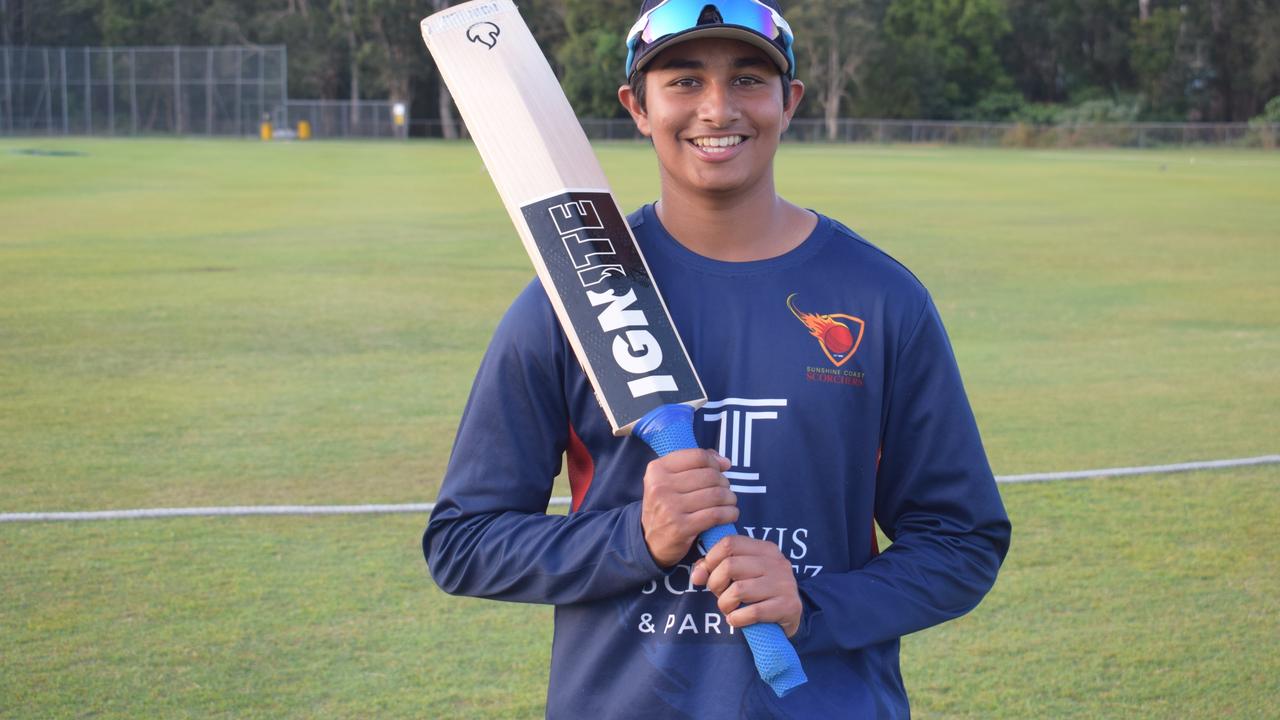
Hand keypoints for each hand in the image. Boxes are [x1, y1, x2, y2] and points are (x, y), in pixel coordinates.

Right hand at [641, 449, 737, 567]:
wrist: (651, 541)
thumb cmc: (666, 506)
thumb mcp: (668, 480)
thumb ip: (694, 464)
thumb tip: (725, 462)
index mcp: (657, 470)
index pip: (697, 457)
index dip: (715, 462)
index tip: (721, 470)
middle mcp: (660, 486)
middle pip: (709, 476)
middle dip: (724, 483)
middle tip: (725, 490)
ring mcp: (669, 507)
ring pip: (715, 494)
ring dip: (730, 498)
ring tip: (729, 502)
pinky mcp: (681, 527)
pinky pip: (716, 514)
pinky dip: (729, 513)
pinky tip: (730, 514)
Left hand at [691, 535, 802, 637]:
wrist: (789, 617)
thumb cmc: (757, 592)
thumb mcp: (738, 574)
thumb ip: (714, 568)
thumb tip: (696, 576)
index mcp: (765, 549)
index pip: (729, 542)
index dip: (710, 560)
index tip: (709, 575)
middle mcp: (777, 562)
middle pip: (729, 565)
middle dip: (715, 584)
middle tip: (719, 595)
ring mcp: (785, 583)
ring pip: (738, 590)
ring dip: (725, 604)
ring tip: (729, 609)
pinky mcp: (789, 605)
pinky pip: (753, 612)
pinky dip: (737, 619)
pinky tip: (737, 620)